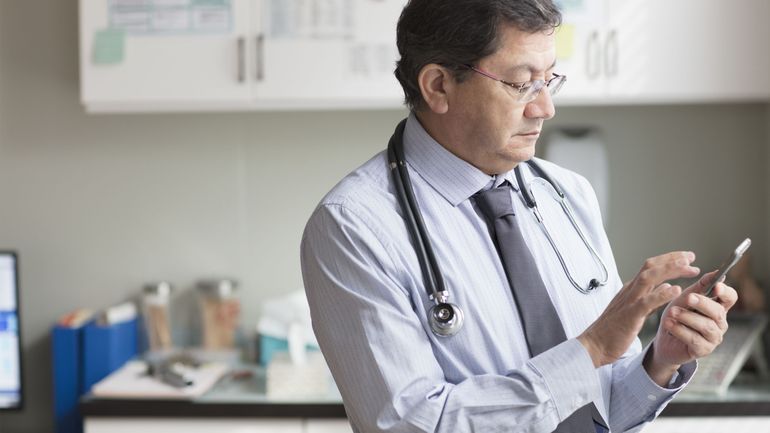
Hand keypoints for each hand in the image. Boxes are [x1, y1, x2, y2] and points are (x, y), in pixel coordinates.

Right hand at [578, 252, 699, 367]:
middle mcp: (630, 290)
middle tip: (692, 257)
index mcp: (632, 289)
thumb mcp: (636, 310)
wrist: (595, 345)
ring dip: (669, 269)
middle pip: (651, 266)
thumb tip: (667, 286)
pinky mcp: (630, 315)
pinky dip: (662, 294)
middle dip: (673, 259)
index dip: (670, 260)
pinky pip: (647, 301)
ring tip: (688, 267)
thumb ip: (652, 298)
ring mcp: (629, 301)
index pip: (651, 267)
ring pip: (649, 277)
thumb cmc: (613, 331)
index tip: (688, 259)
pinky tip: (675, 290)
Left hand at [648, 271, 737, 377]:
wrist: (663, 339)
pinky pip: (694, 339)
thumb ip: (698, 288)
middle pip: (718, 312)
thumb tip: (714, 273)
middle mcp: (719, 323)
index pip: (730, 298)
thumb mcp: (683, 299)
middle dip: (703, 304)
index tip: (716, 286)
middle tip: (689, 298)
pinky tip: (669, 324)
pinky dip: (680, 330)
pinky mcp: (703, 350)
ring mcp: (713, 338)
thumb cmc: (676, 316)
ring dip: (688, 317)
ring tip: (672, 312)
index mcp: (717, 307)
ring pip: (706, 326)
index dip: (726, 292)